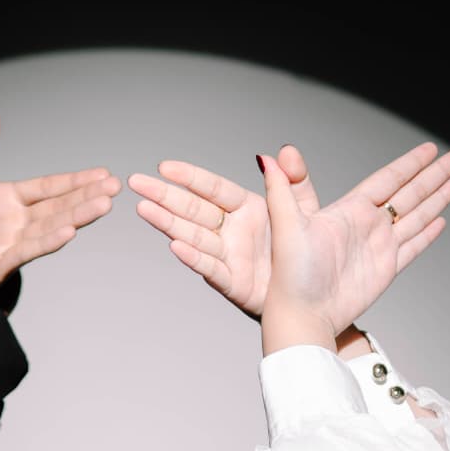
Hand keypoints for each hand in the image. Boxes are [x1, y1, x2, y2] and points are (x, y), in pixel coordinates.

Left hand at [0, 98, 119, 318]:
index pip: (46, 186)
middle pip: (56, 206)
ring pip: (48, 228)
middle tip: (115, 186)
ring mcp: (7, 246)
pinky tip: (67, 232)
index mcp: (3, 200)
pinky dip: (46, 242)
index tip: (103, 172)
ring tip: (102, 205)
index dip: (74, 179)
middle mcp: (12, 222)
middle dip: (86, 196)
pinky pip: (24, 252)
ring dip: (76, 216)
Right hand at [128, 145, 317, 318]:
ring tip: (144, 210)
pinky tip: (176, 247)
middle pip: (194, 209)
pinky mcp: (234, 283)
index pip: (214, 188)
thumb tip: (283, 152)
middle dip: (164, 195)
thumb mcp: (307, 212)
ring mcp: (230, 256)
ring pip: (194, 236)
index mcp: (249, 208)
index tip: (166, 166)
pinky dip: (195, 258)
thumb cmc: (307, 256)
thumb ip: (295, 181)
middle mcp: (233, 231)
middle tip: (136, 182)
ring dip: (168, 223)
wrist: (313, 298)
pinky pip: (212, 269)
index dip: (190, 177)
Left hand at [258, 141, 449, 354]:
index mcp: (348, 211)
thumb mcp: (285, 226)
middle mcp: (366, 226)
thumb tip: (266, 156)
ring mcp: (378, 248)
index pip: (387, 179)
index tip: (431, 148)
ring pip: (416, 216)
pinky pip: (412, 247)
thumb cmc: (289, 277)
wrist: (302, 316)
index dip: (410, 164)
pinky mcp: (385, 271)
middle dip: (434, 174)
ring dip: (438, 198)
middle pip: (410, 193)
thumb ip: (281, 189)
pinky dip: (428, 234)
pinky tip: (441, 220)